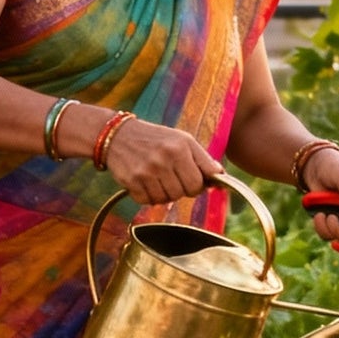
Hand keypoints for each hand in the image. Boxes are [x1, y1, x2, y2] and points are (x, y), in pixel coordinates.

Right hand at [104, 119, 219, 205]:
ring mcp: (146, 171)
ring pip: (166, 200)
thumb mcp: (182, 140)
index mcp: (180, 147)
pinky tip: (145, 182)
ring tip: (158, 178)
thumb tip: (221, 176)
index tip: (192, 180)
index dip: (197, 185)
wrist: (118, 135)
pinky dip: (148, 196)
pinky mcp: (132, 182)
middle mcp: (163, 159)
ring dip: (164, 193)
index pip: (198, 183)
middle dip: (181, 189)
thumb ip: (203, 159)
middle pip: (183, 193)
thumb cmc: (156, 139)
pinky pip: (148, 202)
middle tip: (173, 178)